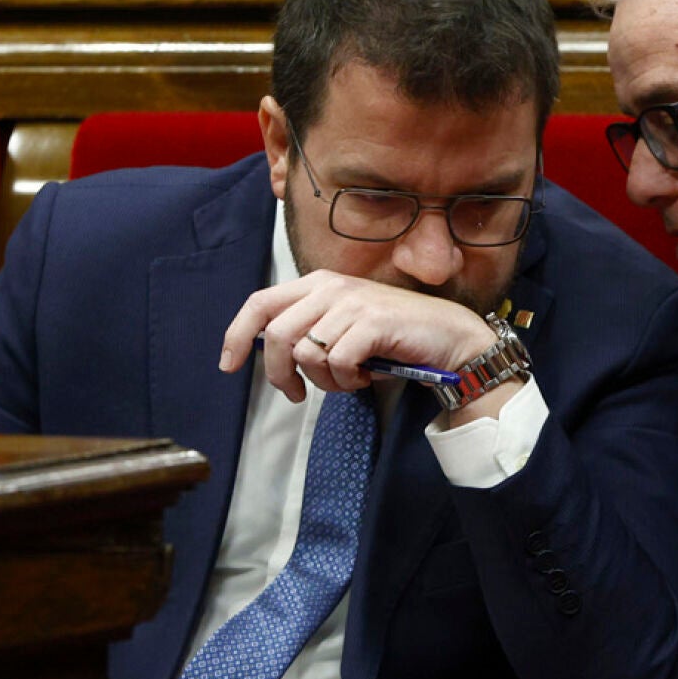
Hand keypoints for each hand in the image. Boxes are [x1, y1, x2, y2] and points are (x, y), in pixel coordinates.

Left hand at [219, 270, 497, 405]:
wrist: (448, 335)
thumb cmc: (394, 335)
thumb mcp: (344, 325)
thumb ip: (310, 329)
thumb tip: (271, 356)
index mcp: (319, 282)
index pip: (260, 302)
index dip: (237, 335)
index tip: (229, 365)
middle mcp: (332, 286)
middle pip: (278, 334)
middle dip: (280, 374)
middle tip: (296, 396)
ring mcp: (352, 302)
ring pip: (307, 353)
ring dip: (323, 381)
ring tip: (347, 380)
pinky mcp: (372, 322)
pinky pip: (338, 362)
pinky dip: (348, 380)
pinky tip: (366, 376)